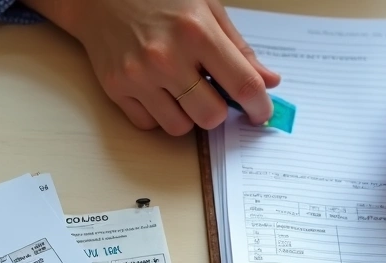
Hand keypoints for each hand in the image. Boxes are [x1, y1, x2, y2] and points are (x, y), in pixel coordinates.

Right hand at [28, 0, 279, 135]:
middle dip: (218, 111)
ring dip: (188, 115)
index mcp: (196, 31)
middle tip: (213, 96)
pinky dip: (159, 115)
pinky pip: (150, 124)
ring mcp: (139, 76)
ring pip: (180, 128)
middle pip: (211, 116)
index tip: (260, 112)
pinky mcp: (116, 89)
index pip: (242, 85)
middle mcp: (167, 57)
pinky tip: (158, 91)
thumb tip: (269, 81)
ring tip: (182, 90)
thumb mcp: (206, 8)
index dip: (259, 106)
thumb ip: (238, 48)